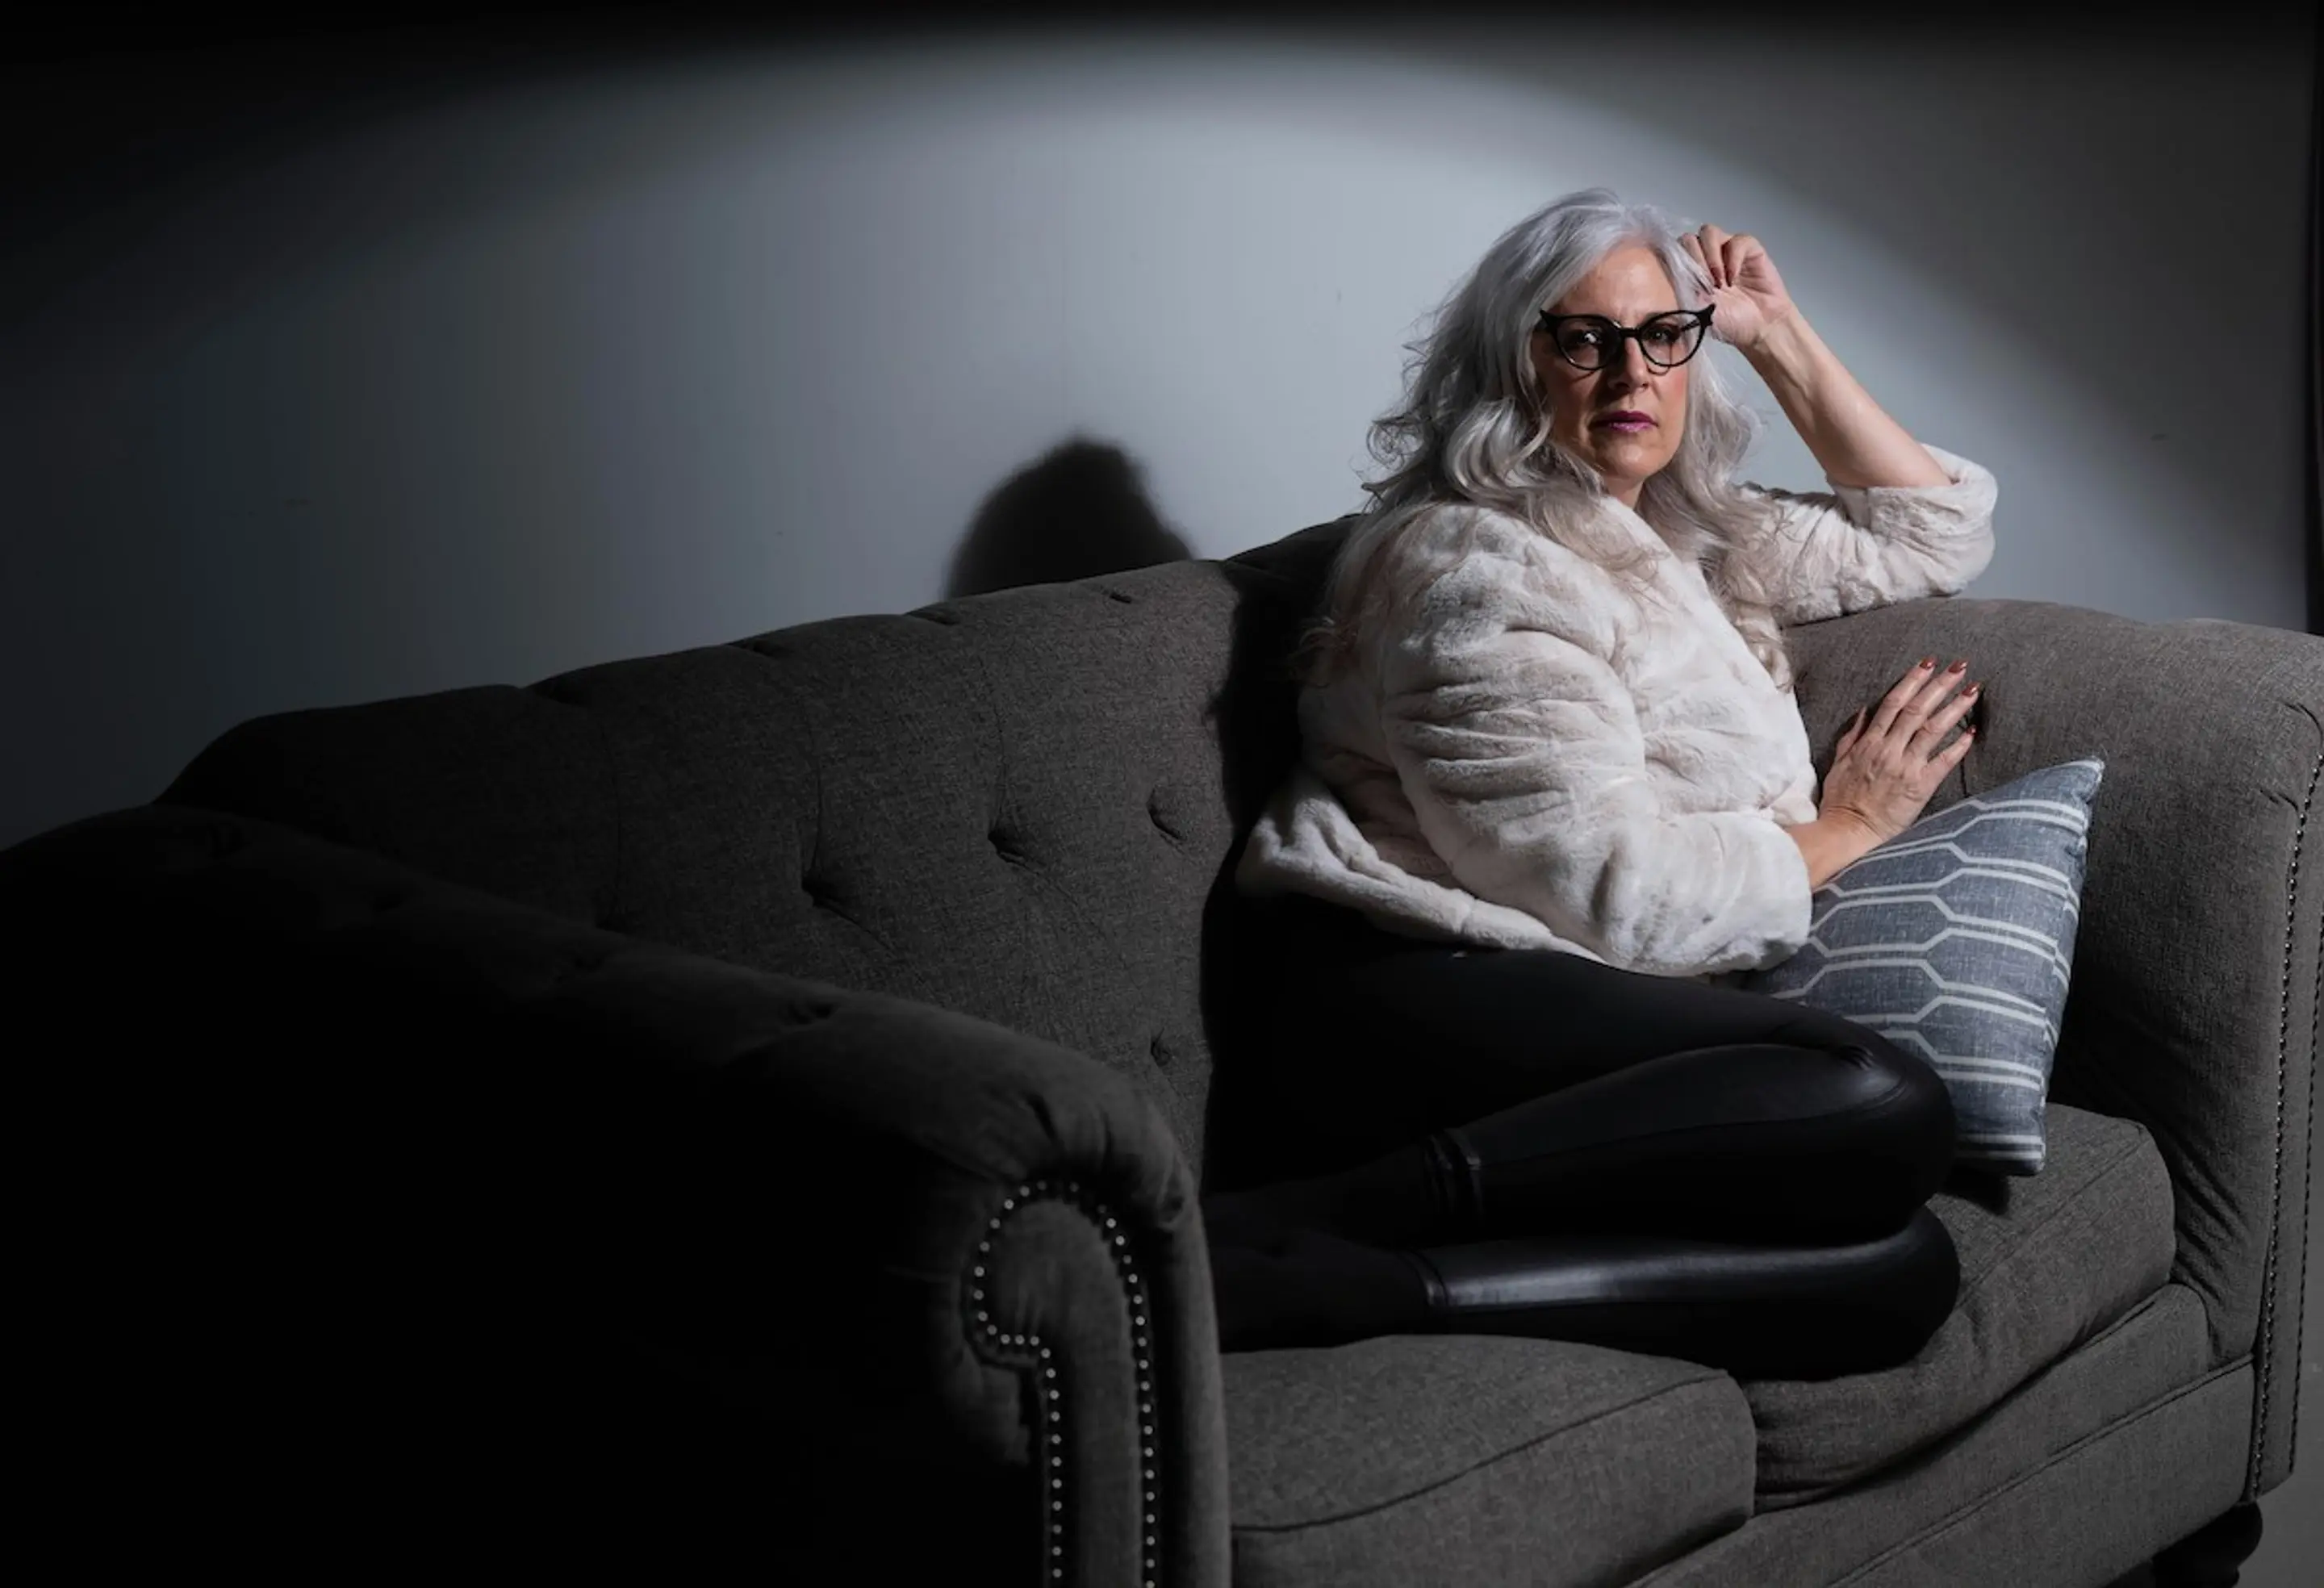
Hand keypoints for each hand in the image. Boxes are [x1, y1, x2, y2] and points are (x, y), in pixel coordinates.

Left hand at [1680, 224, 1796, 353]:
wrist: (1760, 327)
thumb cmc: (1727, 322)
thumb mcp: (1695, 310)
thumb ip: (1681, 289)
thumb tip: (1668, 275)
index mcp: (1688, 271)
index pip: (1671, 252)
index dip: (1675, 263)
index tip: (1684, 283)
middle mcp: (1705, 257)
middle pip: (1687, 239)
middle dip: (1694, 260)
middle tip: (1705, 285)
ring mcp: (1725, 250)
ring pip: (1708, 232)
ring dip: (1711, 256)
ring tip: (1719, 282)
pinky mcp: (1748, 248)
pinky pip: (1736, 240)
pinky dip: (1733, 258)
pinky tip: (1734, 278)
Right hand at [1820, 659, 1979, 844]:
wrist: (1847, 832)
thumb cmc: (1841, 800)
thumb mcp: (1838, 763)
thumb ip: (1852, 735)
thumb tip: (1866, 710)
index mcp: (1869, 742)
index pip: (1894, 703)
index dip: (1913, 681)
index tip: (1928, 664)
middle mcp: (1889, 749)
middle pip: (1918, 709)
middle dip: (1939, 685)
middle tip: (1959, 666)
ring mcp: (1905, 766)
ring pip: (1933, 729)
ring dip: (1954, 707)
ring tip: (1973, 690)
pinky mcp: (1920, 786)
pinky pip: (1943, 761)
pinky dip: (1959, 745)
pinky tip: (1974, 730)